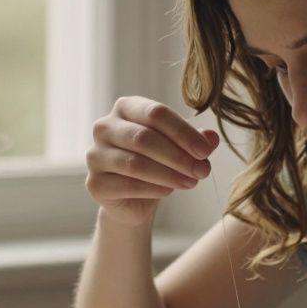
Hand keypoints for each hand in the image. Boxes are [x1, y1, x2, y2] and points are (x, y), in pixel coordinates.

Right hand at [85, 96, 218, 226]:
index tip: (205, 151)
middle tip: (202, 170)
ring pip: (135, 163)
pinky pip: (128, 185)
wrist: (135, 199)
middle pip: (144, 137)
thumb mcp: (180, 148)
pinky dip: (154, 188)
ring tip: (191, 182)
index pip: (156, 113)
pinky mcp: (94, 184)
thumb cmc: (158, 163)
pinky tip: (170, 191)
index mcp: (126, 108)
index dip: (183, 132)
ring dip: (169, 174)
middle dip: (178, 155)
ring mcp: (95, 155)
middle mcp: (104, 127)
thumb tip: (212, 137)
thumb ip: (195, 140)